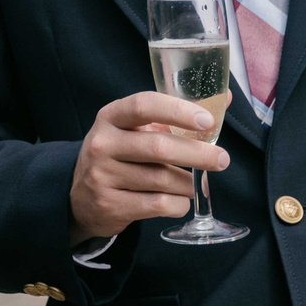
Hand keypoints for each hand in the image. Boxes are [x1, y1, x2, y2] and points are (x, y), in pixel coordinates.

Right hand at [69, 92, 225, 243]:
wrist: (81, 198)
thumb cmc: (120, 156)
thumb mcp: (135, 131)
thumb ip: (174, 117)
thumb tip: (223, 101)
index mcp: (110, 117)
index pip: (143, 105)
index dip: (177, 111)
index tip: (207, 121)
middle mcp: (102, 143)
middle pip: (158, 147)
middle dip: (198, 154)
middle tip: (222, 159)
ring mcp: (103, 175)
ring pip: (162, 180)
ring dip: (189, 184)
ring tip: (194, 184)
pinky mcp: (110, 205)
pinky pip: (159, 205)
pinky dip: (178, 204)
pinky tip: (178, 201)